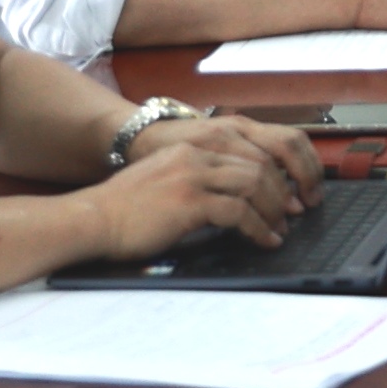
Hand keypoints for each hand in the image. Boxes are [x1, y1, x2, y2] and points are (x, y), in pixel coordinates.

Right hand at [88, 114, 310, 257]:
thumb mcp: (164, 181)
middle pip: (258, 165)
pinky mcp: (190, 201)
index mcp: (191, 148)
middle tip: (294, 213)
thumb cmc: (124, 210)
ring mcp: (193, 176)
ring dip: (274, 208)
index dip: (274, 173)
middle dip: (282, 190)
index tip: (286, 194)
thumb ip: (196, 181)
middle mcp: (195, 155)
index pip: (248, 152)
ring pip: (254, 184)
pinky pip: (239, 212)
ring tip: (281, 228)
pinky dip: (259, 228)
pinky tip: (265, 240)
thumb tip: (232, 202)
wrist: (92, 219)